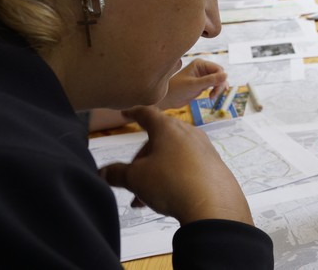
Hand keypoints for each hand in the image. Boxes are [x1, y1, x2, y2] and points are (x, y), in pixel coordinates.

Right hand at [99, 106, 252, 225]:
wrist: (214, 204)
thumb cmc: (171, 182)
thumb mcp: (136, 179)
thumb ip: (116, 174)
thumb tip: (103, 172)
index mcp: (167, 128)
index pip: (147, 114)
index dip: (133, 113)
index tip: (126, 113)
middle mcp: (188, 132)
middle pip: (158, 140)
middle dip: (142, 162)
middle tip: (131, 183)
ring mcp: (203, 147)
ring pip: (172, 156)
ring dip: (156, 173)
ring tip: (145, 199)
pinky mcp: (214, 164)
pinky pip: (188, 165)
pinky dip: (174, 176)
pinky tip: (169, 197)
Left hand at [159, 58, 227, 109]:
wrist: (168, 99)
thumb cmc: (177, 90)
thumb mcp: (194, 85)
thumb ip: (210, 80)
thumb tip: (226, 75)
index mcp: (200, 64)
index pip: (218, 69)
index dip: (221, 78)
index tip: (217, 89)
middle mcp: (203, 68)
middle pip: (220, 75)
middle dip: (220, 85)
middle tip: (214, 95)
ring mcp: (203, 76)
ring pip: (218, 81)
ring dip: (218, 89)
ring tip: (212, 97)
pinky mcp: (203, 84)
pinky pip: (214, 86)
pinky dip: (216, 91)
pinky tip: (212, 97)